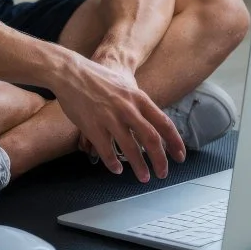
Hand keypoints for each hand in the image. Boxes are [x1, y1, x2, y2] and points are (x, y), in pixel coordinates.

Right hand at [52, 53, 185, 181]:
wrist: (71, 72)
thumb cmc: (98, 78)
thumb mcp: (124, 86)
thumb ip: (138, 103)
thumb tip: (151, 122)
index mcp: (138, 97)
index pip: (163, 123)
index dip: (174, 142)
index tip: (180, 156)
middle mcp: (127, 108)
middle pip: (151, 139)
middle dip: (160, 160)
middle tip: (163, 173)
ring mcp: (109, 118)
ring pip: (130, 149)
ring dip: (139, 167)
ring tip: (144, 177)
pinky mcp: (92, 126)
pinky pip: (106, 151)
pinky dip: (113, 163)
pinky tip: (116, 169)